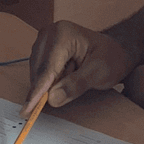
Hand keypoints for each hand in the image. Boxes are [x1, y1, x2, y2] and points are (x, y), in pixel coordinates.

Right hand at [22, 21, 138, 115]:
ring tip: (76, 78)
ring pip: (37, 72)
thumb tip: (52, 98)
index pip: (47, 68)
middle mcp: (49, 33)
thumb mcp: (99, 74)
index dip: (37, 91)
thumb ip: (76, 85)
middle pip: (39, 70)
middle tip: (62, 97)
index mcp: (63, 34)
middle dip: (45, 89)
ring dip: (50, 85)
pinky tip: (66, 78)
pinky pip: (40, 72)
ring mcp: (45, 40)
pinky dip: (50, 82)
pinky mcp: (44, 49)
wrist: (116, 51)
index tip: (27, 110)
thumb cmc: (111, 59)